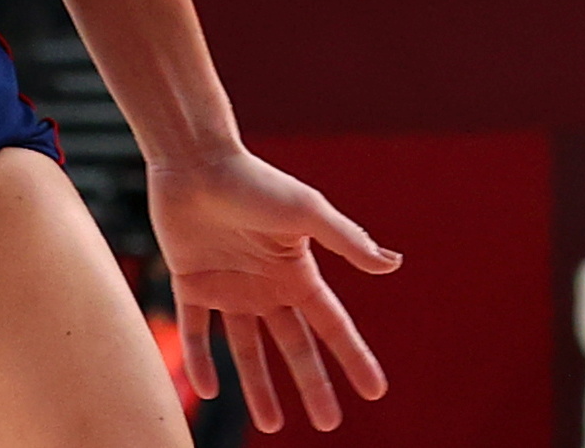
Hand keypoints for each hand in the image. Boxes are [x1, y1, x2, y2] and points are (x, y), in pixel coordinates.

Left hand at [152, 147, 402, 432]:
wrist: (196, 162)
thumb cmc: (255, 181)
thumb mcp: (307, 212)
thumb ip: (346, 240)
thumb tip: (393, 265)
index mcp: (297, 271)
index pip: (332, 325)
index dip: (354, 358)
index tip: (375, 392)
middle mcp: (266, 285)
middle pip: (295, 347)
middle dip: (313, 385)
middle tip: (329, 424)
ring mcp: (229, 287)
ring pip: (247, 350)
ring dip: (259, 388)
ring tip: (273, 426)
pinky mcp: (191, 283)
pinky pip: (196, 332)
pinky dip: (199, 361)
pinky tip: (208, 391)